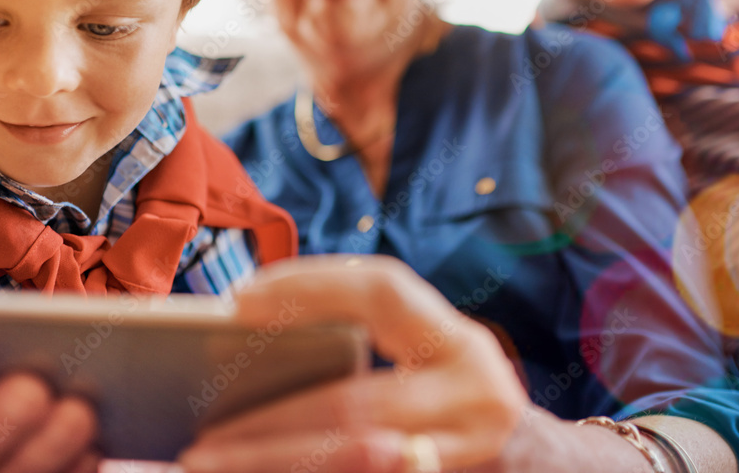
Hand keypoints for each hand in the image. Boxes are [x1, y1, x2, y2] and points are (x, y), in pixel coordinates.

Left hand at [178, 255, 528, 472]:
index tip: (236, 300)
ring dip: (272, 463)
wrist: (543, 472)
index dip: (308, 285)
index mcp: (461, 343)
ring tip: (204, 464)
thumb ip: (360, 346)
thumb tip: (244, 338)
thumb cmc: (456, 400)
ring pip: (354, 457)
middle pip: (353, 403)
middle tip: (196, 433)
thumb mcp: (427, 361)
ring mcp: (467, 453)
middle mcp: (478, 397)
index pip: (381, 290)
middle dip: (265, 422)